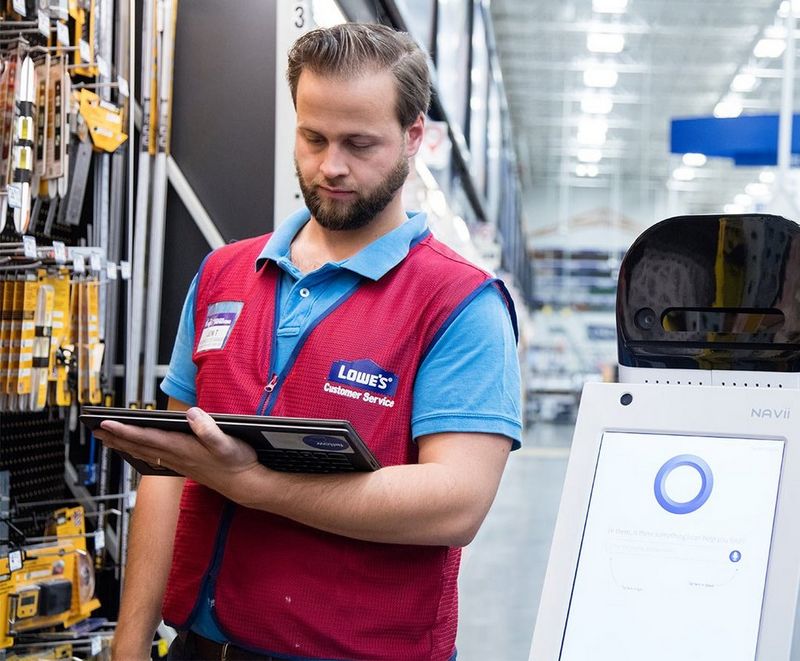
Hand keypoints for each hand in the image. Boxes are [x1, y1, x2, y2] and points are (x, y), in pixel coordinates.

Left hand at [94, 407, 259, 495]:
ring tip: (108, 438)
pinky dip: (140, 451)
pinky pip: (154, 457)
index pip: (147, 437)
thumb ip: (210, 429)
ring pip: (144, 452)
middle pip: (139, 446)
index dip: (125, 430)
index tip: (105, 423)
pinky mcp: (184, 465)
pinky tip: (137, 451)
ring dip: (124, 445)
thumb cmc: (238, 462)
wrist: (246, 484)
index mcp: (183, 448)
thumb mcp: (228, 443)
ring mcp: (179, 462)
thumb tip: (192, 415)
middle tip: (95, 429)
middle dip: (116, 437)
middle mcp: (177, 456)